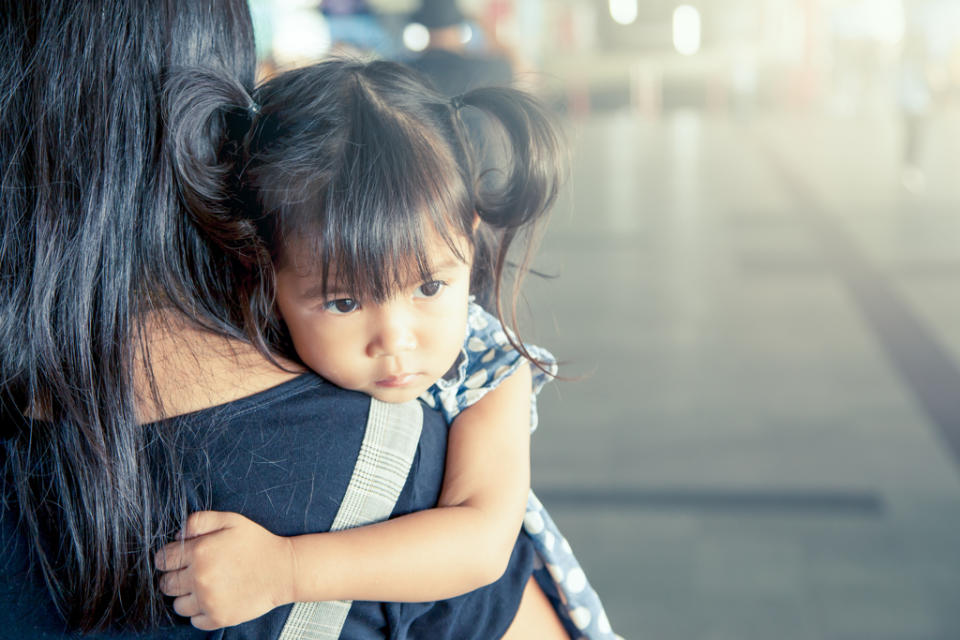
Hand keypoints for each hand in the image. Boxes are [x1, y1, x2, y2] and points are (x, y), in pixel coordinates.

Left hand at [155, 511, 296, 629]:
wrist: (284, 570)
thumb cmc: (257, 543)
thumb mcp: (230, 520)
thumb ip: (199, 521)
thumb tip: (177, 535)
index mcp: (199, 551)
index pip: (162, 560)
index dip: (168, 558)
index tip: (178, 559)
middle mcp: (199, 578)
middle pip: (166, 584)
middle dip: (175, 578)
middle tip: (194, 573)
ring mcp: (208, 600)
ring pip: (178, 605)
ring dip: (186, 597)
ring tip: (205, 587)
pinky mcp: (218, 618)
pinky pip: (194, 620)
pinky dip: (200, 612)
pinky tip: (215, 598)